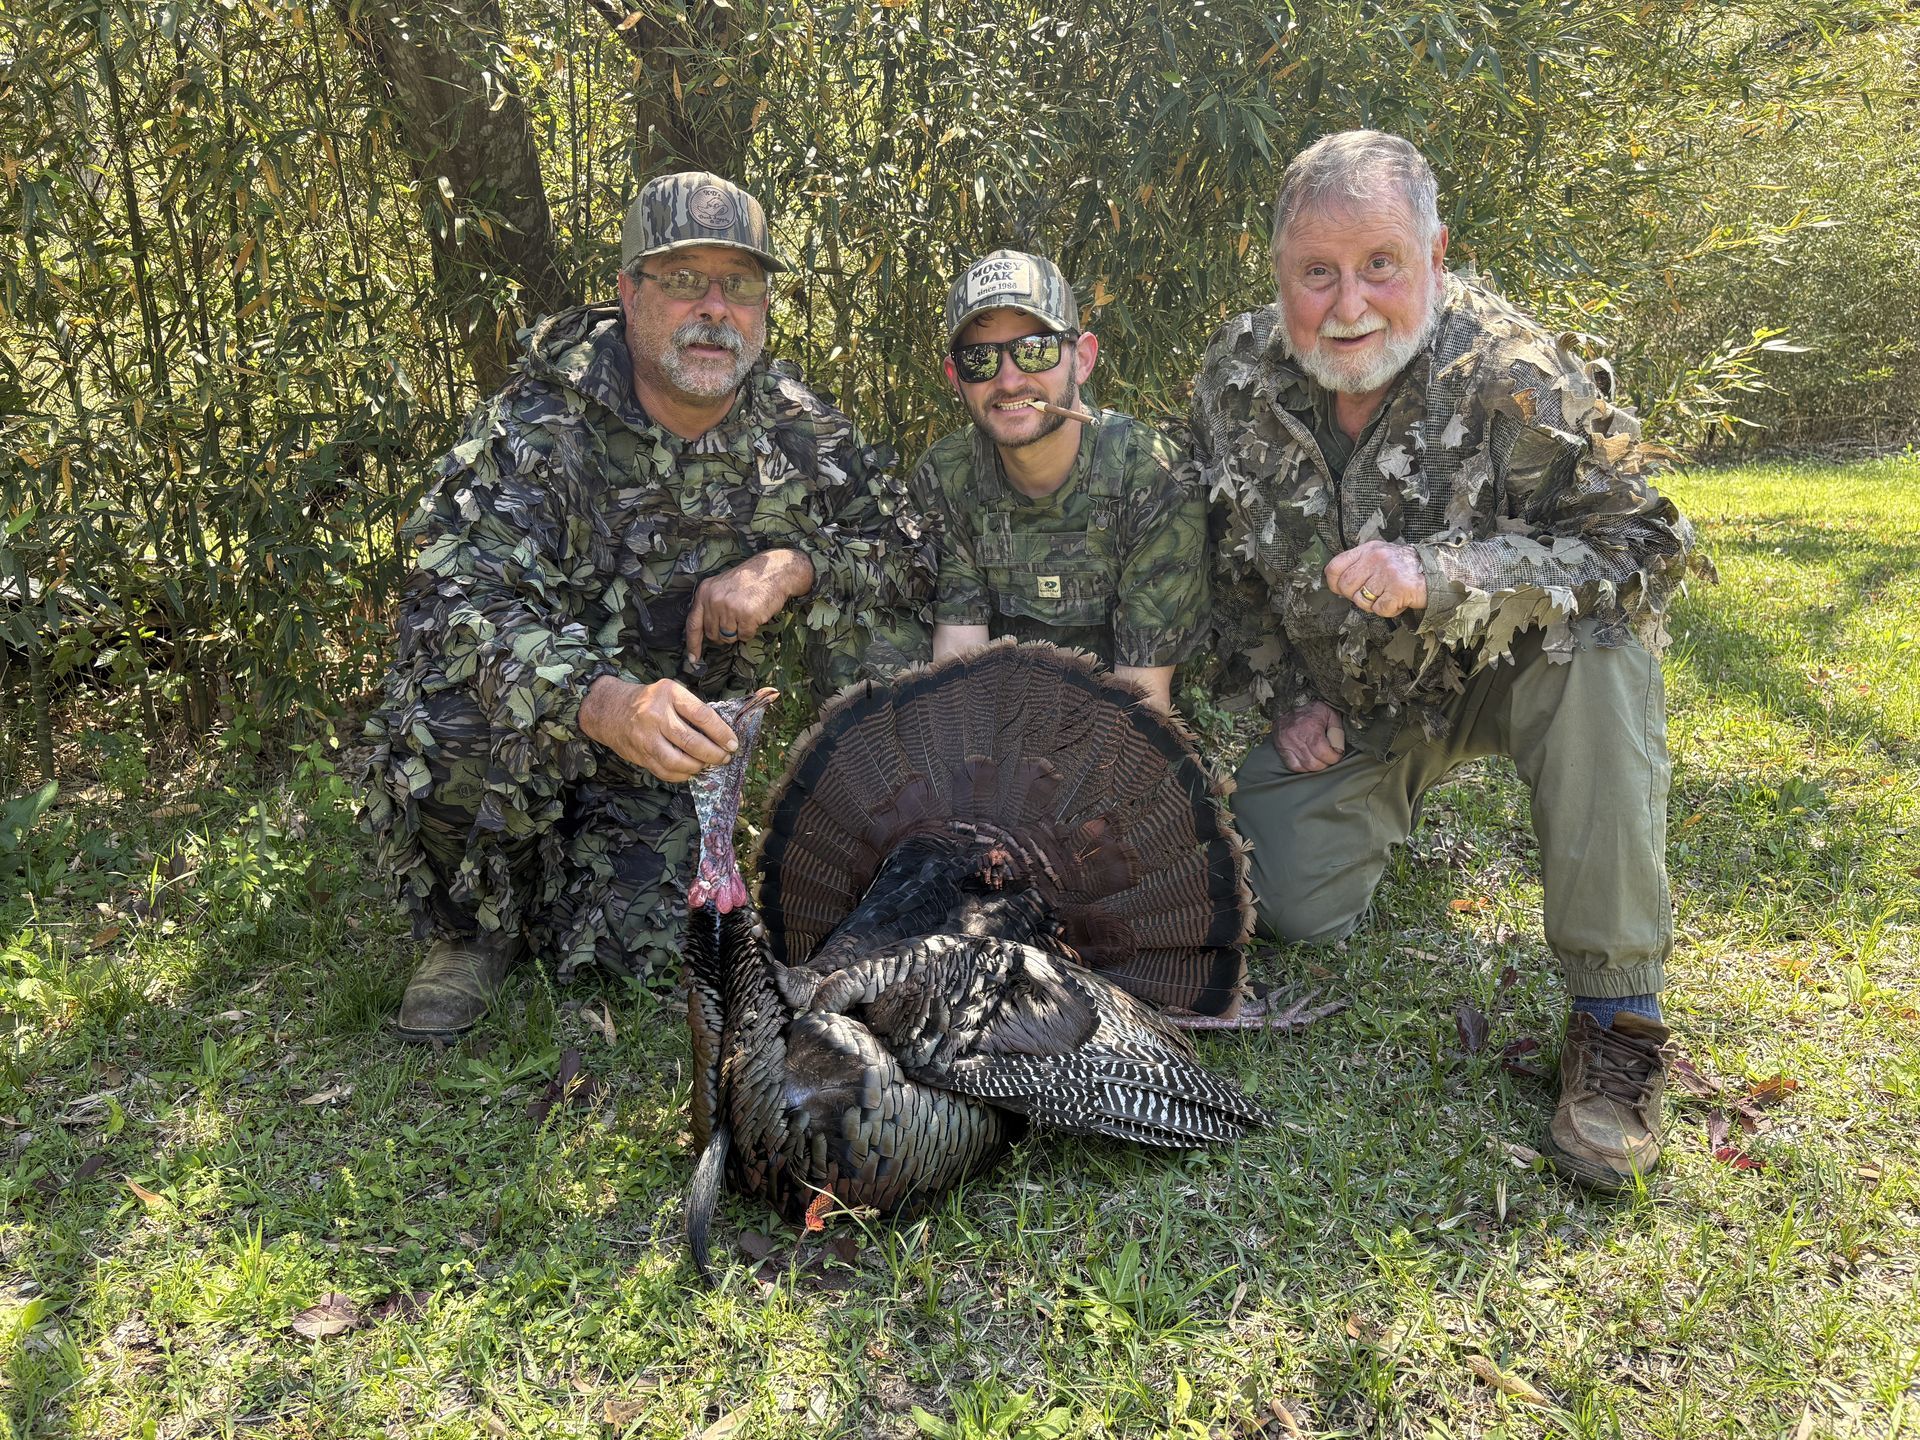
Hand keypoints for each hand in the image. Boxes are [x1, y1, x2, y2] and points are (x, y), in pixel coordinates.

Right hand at [579, 676, 736, 782]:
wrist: (610, 709)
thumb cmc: (649, 700)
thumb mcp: (671, 692)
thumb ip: (692, 709)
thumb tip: (721, 733)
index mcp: (669, 694)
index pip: (702, 716)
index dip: (721, 733)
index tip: (733, 743)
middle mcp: (656, 715)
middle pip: (691, 741)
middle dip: (714, 754)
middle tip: (724, 758)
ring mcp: (646, 737)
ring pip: (677, 761)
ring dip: (698, 767)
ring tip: (708, 765)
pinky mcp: (640, 755)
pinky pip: (665, 771)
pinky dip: (682, 775)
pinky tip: (690, 771)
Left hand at [685, 549, 815, 662]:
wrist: (773, 571)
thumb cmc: (749, 581)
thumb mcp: (722, 587)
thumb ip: (710, 606)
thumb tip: (707, 632)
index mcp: (704, 592)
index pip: (693, 624)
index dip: (693, 643)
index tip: (693, 658)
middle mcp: (713, 600)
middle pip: (713, 634)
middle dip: (724, 634)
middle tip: (736, 621)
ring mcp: (729, 608)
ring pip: (728, 637)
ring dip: (739, 631)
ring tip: (746, 614)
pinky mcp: (746, 615)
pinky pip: (744, 636)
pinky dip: (751, 630)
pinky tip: (755, 615)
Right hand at [1271, 700, 1345, 773]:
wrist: (1290, 703)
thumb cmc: (1313, 710)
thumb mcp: (1330, 714)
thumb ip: (1337, 732)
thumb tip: (1339, 749)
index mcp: (1310, 727)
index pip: (1323, 753)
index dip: (1334, 757)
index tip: (1337, 755)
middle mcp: (1296, 737)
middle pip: (1314, 763)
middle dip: (1325, 763)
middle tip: (1329, 757)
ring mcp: (1286, 744)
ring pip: (1304, 767)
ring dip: (1315, 766)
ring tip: (1320, 759)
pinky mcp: (1281, 748)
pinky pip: (1293, 766)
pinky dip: (1303, 767)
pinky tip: (1309, 761)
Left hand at [1324, 540, 1425, 617]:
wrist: (1438, 572)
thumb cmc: (1406, 568)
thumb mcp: (1381, 556)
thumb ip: (1360, 565)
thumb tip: (1338, 584)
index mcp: (1369, 550)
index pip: (1335, 566)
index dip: (1334, 583)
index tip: (1342, 590)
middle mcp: (1376, 558)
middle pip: (1345, 586)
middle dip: (1356, 597)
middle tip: (1373, 595)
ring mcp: (1387, 573)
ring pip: (1361, 600)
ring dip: (1374, 605)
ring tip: (1389, 596)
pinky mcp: (1398, 589)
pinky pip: (1380, 609)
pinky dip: (1389, 610)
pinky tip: (1399, 601)